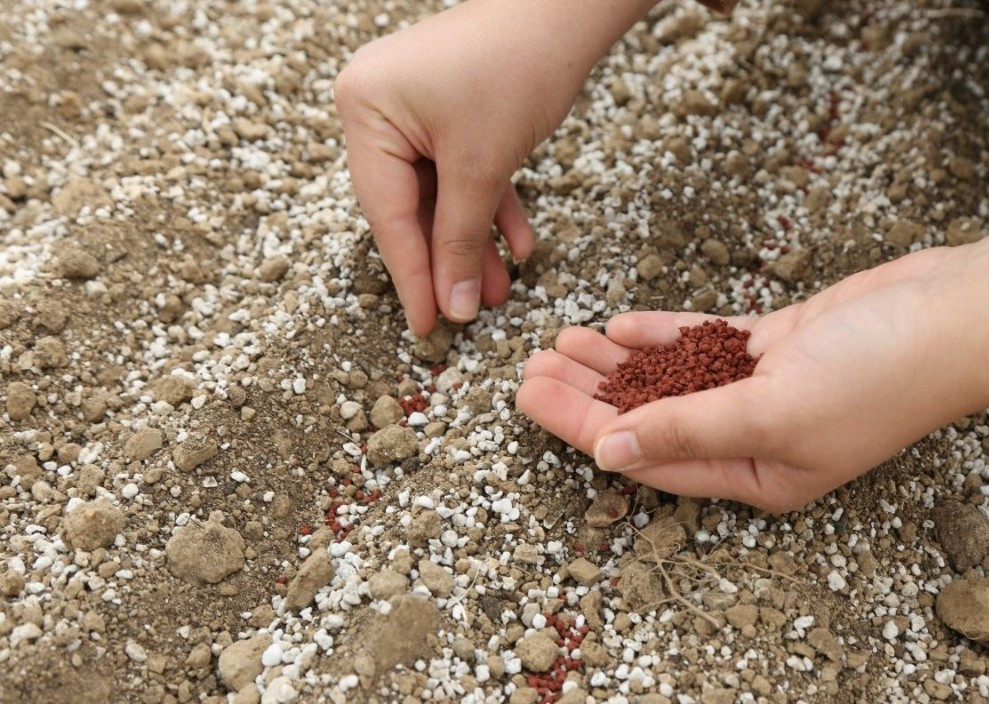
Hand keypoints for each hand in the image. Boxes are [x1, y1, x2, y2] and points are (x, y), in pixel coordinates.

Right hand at [335, 0, 657, 333]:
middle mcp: (378, 106)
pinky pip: (462, 171)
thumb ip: (459, 240)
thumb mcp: (481, 167)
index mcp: (365, 110)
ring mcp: (413, 107)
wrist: (565, 11)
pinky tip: (518, 247)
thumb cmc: (516, 70)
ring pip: (441, 193)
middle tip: (469, 315)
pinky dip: (489, 206)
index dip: (411, 276)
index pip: (386, 212)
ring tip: (501, 292)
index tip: (427, 328)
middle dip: (448, 260)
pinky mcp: (449, 109)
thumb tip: (452, 307)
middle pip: (410, 206)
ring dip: (472, 241)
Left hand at [516, 225, 988, 511]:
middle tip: (529, 368)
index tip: (531, 400)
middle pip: (651, 419)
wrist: (951, 316)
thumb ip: (689, 429)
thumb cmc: (877, 377)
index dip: (583, 430)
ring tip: (559, 342)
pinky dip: (662, 336)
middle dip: (588, 396)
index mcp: (756, 475)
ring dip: (615, 364)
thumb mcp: (771, 412)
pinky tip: (617, 327)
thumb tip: (611, 452)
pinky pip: (704, 343)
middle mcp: (755, 439)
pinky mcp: (778, 344)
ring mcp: (765, 389)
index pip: (649, 458)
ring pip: (671, 380)